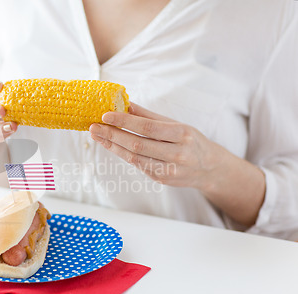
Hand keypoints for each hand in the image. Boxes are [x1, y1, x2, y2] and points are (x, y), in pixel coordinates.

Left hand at [89, 102, 223, 190]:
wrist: (209, 168)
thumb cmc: (191, 141)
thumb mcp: (176, 124)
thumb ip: (149, 116)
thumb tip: (125, 104)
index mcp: (182, 135)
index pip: (148, 127)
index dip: (125, 122)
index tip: (106, 115)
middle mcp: (177, 154)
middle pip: (137, 145)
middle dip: (112, 135)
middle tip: (94, 127)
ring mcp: (169, 170)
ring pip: (134, 158)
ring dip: (113, 146)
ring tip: (97, 135)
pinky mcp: (161, 179)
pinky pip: (138, 165)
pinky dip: (122, 154)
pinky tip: (111, 145)